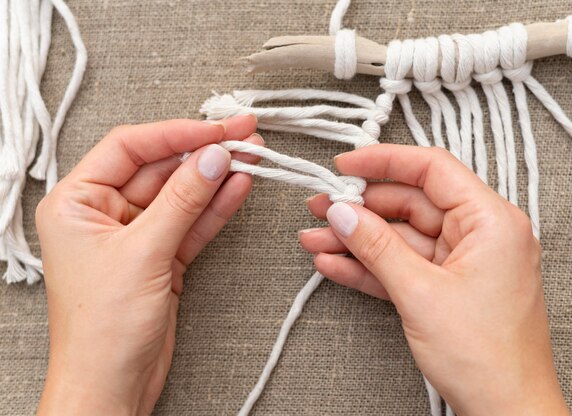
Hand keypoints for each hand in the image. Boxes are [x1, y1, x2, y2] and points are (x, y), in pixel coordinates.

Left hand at [36, 115, 259, 414]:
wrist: (112, 387)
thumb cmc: (102, 329)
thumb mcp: (143, 253)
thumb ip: (182, 201)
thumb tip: (213, 157)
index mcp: (76, 202)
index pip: (130, 148)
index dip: (176, 134)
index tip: (217, 129)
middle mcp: (103, 213)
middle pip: (160, 169)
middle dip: (204, 154)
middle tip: (245, 138)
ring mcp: (136, 236)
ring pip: (181, 196)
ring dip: (216, 178)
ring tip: (253, 157)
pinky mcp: (161, 257)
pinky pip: (191, 223)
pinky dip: (216, 207)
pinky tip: (239, 186)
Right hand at [300, 145, 568, 414]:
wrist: (507, 413)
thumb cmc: (485, 357)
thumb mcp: (420, 293)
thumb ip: (377, 246)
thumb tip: (342, 212)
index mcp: (490, 221)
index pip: (432, 170)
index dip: (384, 162)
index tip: (345, 165)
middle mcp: (480, 235)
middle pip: (411, 204)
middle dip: (361, 208)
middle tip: (319, 207)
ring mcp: (462, 263)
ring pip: (401, 238)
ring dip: (357, 240)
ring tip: (313, 238)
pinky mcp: (446, 288)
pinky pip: (403, 266)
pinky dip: (370, 266)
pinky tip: (334, 263)